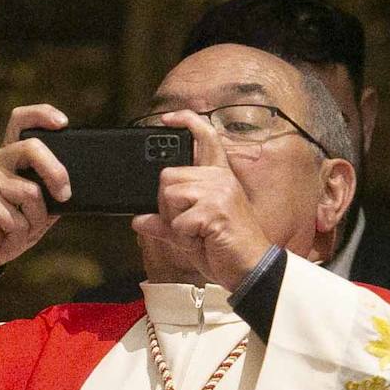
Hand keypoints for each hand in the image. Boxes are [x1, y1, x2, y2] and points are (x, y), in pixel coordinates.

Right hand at [0, 104, 71, 271]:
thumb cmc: (6, 230)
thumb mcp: (37, 211)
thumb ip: (50, 195)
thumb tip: (70, 190)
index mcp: (10, 158)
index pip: (21, 122)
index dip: (42, 115)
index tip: (62, 123)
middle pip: (32, 148)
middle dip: (56, 171)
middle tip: (65, 194)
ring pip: (31, 192)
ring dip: (36, 219)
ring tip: (22, 229)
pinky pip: (18, 216)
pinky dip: (20, 233)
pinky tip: (6, 235)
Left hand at [129, 110, 273, 290]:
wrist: (250, 270)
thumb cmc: (226, 250)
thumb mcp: (190, 234)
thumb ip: (165, 222)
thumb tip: (139, 219)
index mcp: (218, 177)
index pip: (205, 137)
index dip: (186, 121)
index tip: (167, 119)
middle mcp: (220, 178)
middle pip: (168, 177)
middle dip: (168, 206)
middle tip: (189, 226)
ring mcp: (218, 192)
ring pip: (170, 196)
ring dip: (176, 222)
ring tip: (198, 234)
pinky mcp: (214, 209)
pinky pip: (178, 222)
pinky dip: (183, 238)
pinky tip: (203, 241)